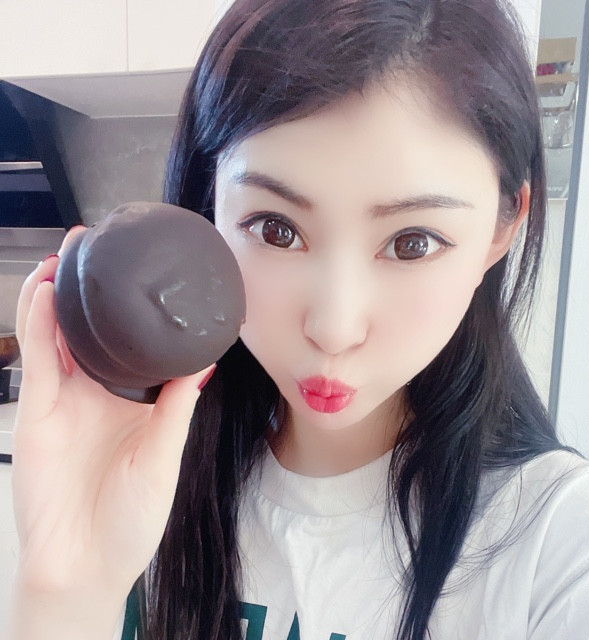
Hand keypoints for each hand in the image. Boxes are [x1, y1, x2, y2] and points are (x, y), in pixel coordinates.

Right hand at [11, 227, 212, 598]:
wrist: (86, 563)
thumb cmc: (130, 518)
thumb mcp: (163, 456)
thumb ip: (176, 408)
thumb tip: (204, 367)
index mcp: (131, 401)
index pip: (131, 345)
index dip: (132, 312)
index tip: (144, 277)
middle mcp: (96, 394)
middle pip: (90, 330)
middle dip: (91, 290)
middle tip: (99, 245)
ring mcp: (64, 400)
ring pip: (57, 335)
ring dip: (59, 294)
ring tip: (69, 254)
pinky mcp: (37, 412)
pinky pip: (37, 359)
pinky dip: (38, 324)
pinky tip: (46, 293)